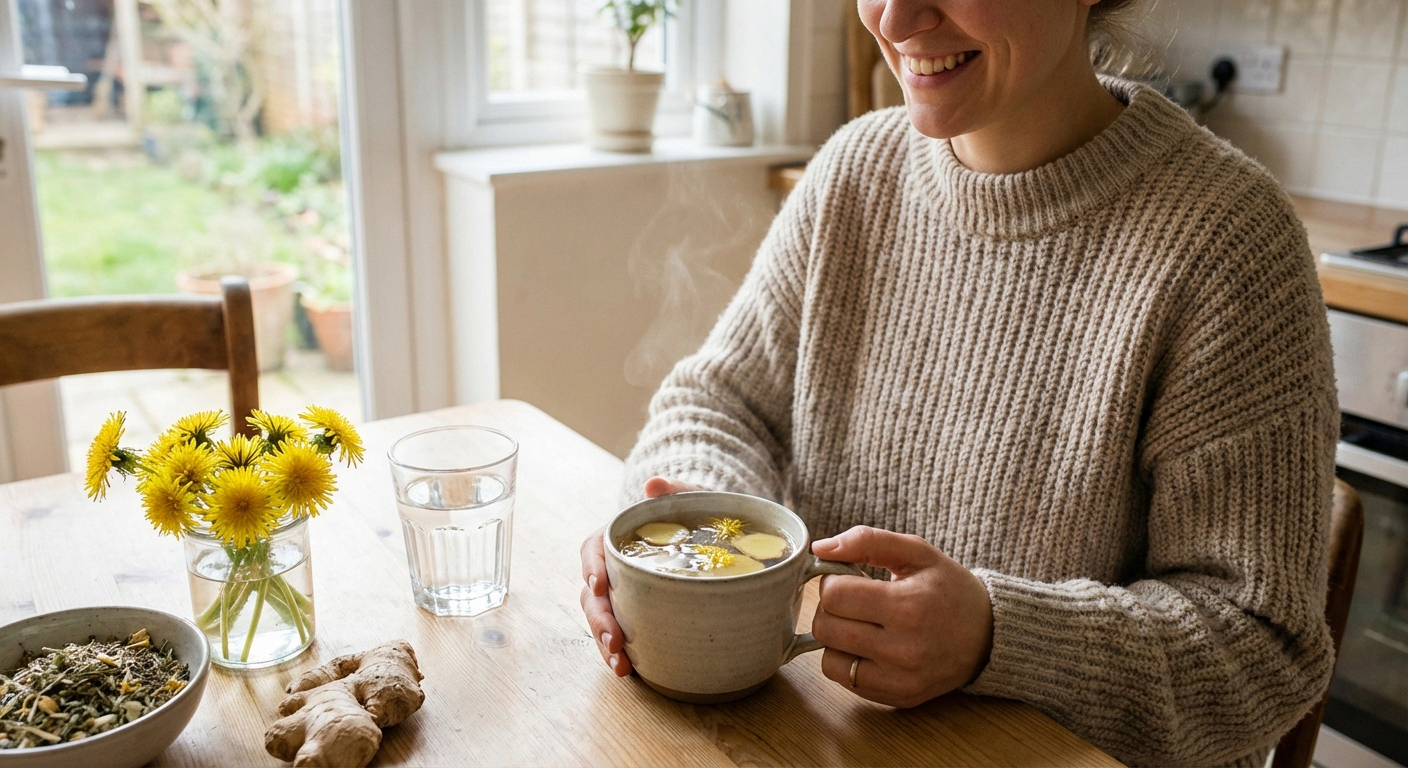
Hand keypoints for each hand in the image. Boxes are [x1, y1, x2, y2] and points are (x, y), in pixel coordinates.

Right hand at [580, 477, 698, 676]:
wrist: (712, 539)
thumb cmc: (695, 516)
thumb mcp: (689, 499)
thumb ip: (673, 491)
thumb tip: (653, 484)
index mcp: (617, 539)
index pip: (593, 550)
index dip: (591, 568)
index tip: (599, 585)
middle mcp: (613, 569)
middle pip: (592, 594)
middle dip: (599, 619)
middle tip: (614, 639)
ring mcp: (622, 595)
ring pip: (601, 619)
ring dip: (605, 643)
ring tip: (620, 665)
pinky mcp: (634, 615)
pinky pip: (618, 635)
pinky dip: (618, 653)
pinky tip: (629, 670)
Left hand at [809, 526, 993, 707]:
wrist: (989, 635)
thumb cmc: (950, 589)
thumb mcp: (917, 552)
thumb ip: (868, 541)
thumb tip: (819, 548)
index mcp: (908, 606)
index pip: (834, 595)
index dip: (833, 581)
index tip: (848, 578)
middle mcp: (903, 648)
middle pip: (826, 627)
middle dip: (831, 608)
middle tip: (853, 601)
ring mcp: (900, 679)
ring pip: (828, 658)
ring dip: (836, 638)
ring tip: (861, 625)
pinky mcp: (897, 697)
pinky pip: (844, 681)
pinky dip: (847, 662)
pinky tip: (869, 647)